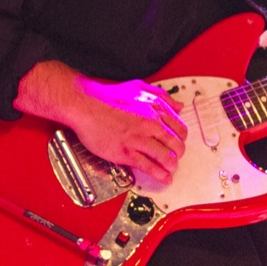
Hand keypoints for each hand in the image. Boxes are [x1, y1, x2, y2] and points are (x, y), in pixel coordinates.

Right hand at [70, 78, 186, 184]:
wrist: (85, 105)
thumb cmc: (108, 97)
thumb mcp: (139, 88)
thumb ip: (162, 96)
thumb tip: (178, 105)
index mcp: (156, 109)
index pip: (180, 129)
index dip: (180, 139)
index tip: (176, 144)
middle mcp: (151, 124)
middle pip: (176, 146)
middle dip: (177, 154)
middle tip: (174, 158)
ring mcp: (139, 139)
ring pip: (166, 158)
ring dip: (171, 166)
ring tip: (170, 170)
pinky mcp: (126, 152)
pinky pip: (148, 166)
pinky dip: (159, 174)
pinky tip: (163, 177)